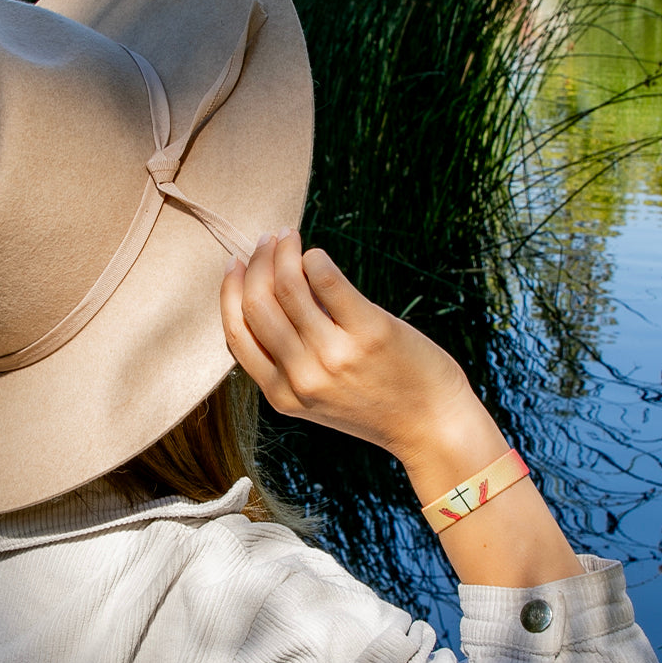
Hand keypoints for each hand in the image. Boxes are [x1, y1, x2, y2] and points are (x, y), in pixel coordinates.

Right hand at [220, 230, 470, 465]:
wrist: (431, 426)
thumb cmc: (376, 405)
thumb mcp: (317, 399)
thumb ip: (290, 359)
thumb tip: (272, 291)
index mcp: (282, 395)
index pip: (236, 332)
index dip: (230, 291)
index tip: (237, 264)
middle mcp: (303, 377)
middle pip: (257, 304)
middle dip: (256, 262)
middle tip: (268, 241)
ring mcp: (335, 355)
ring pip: (288, 286)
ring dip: (283, 252)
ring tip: (289, 237)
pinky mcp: (369, 332)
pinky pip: (327, 280)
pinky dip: (315, 258)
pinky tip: (318, 255)